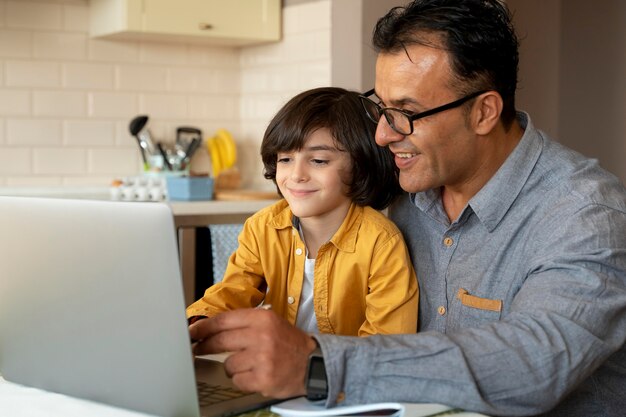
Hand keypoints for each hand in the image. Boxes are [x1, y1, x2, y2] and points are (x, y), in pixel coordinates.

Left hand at [189, 308, 317, 397]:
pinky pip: (237, 380)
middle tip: (199, 349)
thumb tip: (210, 329)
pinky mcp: (263, 378)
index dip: (203, 328)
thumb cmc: (288, 343)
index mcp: (262, 318)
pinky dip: (242, 380)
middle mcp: (262, 336)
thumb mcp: (270, 323)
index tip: (192, 333)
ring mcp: (262, 358)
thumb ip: (244, 324)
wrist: (313, 363)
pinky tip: (255, 375)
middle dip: (205, 347)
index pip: (223, 321)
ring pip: (228, 364)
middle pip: (220, 341)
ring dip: (233, 367)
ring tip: (248, 364)